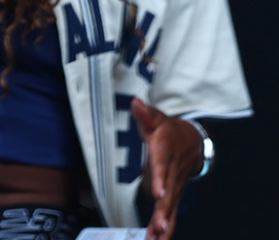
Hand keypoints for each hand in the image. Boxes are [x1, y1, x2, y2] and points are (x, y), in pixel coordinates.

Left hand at [131, 97, 203, 239]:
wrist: (194, 141)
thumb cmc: (169, 131)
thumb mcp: (156, 119)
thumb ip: (145, 114)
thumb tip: (136, 102)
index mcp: (165, 153)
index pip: (162, 167)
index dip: (160, 180)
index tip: (158, 194)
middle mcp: (172, 173)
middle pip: (168, 194)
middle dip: (164, 212)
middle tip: (159, 227)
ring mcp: (174, 186)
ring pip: (170, 208)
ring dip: (164, 225)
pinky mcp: (173, 194)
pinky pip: (169, 212)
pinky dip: (164, 228)